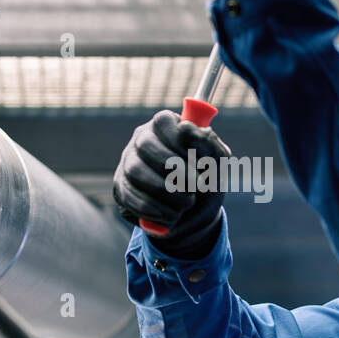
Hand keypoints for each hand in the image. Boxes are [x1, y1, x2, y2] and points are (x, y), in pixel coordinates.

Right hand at [113, 109, 232, 259]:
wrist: (196, 215)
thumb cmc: (207, 180)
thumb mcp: (217, 162)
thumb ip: (209, 143)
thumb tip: (187, 128)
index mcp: (167, 127)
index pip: (163, 121)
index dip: (181, 140)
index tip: (200, 160)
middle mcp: (142, 140)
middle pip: (146, 145)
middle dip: (175, 169)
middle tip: (196, 185)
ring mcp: (127, 164)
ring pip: (136, 172)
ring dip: (166, 192)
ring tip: (187, 203)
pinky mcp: (120, 189)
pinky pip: (129, 197)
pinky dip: (154, 209)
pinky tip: (172, 216)